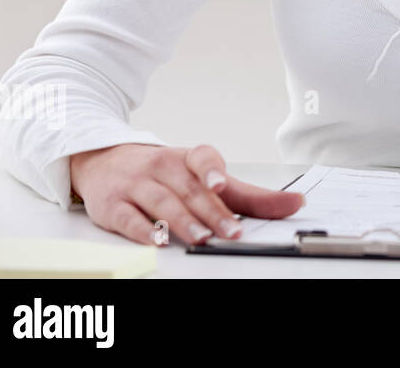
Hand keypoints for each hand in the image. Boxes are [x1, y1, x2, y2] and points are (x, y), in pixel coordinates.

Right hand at [68, 143, 304, 246]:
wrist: (104, 160)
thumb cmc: (165, 173)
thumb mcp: (206, 178)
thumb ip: (249, 196)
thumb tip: (294, 204)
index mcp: (189, 158)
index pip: (203, 159)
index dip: (212, 171)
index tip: (221, 184)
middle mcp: (162, 166)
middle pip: (189, 190)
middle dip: (212, 212)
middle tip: (231, 232)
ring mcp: (136, 184)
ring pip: (162, 202)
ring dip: (182, 221)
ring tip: (202, 238)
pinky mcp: (113, 205)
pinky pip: (128, 218)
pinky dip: (143, 230)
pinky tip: (157, 240)